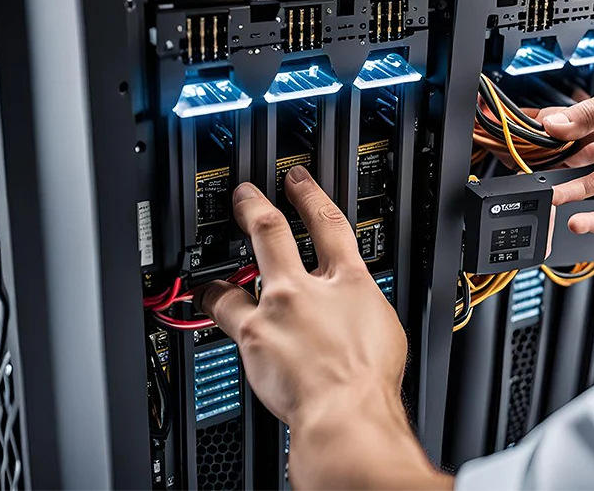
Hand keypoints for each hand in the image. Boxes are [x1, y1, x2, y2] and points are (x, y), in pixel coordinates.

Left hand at [196, 166, 449, 490]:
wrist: (347, 412)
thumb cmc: (370, 380)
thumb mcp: (385, 330)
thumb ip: (361, 310)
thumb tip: (354, 310)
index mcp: (351, 283)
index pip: (330, 225)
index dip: (311, 197)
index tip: (298, 182)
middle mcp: (307, 288)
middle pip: (273, 232)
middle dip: (255, 207)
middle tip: (245, 195)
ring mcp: (275, 310)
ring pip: (238, 277)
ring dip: (223, 273)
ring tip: (212, 278)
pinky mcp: (252, 337)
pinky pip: (224, 316)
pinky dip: (214, 307)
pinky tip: (208, 306)